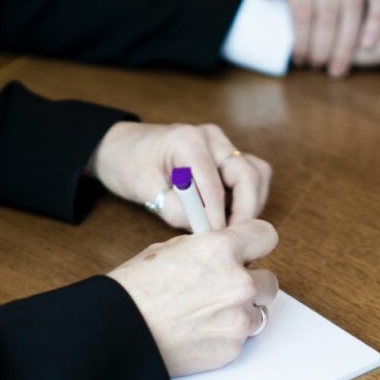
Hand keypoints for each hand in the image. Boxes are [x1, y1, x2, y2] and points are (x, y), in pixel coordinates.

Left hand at [87, 122, 272, 230]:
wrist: (122, 147)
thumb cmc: (128, 164)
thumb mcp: (145, 191)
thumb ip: (176, 210)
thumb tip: (207, 231)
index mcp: (189, 141)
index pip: (216, 186)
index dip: (218, 219)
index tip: (216, 242)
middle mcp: (211, 137)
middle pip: (250, 174)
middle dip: (246, 211)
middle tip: (233, 239)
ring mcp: (221, 143)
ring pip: (257, 173)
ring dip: (251, 203)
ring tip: (233, 229)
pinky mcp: (224, 154)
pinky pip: (249, 175)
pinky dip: (247, 197)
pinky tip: (230, 217)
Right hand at [108, 220, 278, 375]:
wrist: (117, 332)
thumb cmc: (133, 291)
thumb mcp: (166, 251)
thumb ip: (203, 249)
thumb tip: (218, 252)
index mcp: (221, 250)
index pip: (266, 236)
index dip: (253, 244)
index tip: (247, 250)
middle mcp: (238, 283)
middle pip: (269, 280)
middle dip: (249, 283)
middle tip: (221, 288)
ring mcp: (238, 320)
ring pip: (259, 312)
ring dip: (240, 311)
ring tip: (205, 314)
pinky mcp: (231, 349)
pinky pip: (241, 338)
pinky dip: (225, 335)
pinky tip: (197, 332)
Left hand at [249, 0, 379, 76]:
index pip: (303, 10)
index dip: (302, 38)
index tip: (298, 58)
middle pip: (328, 13)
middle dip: (323, 46)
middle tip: (318, 66)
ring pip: (352, 9)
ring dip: (346, 43)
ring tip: (338, 68)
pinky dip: (376, 20)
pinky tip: (367, 45)